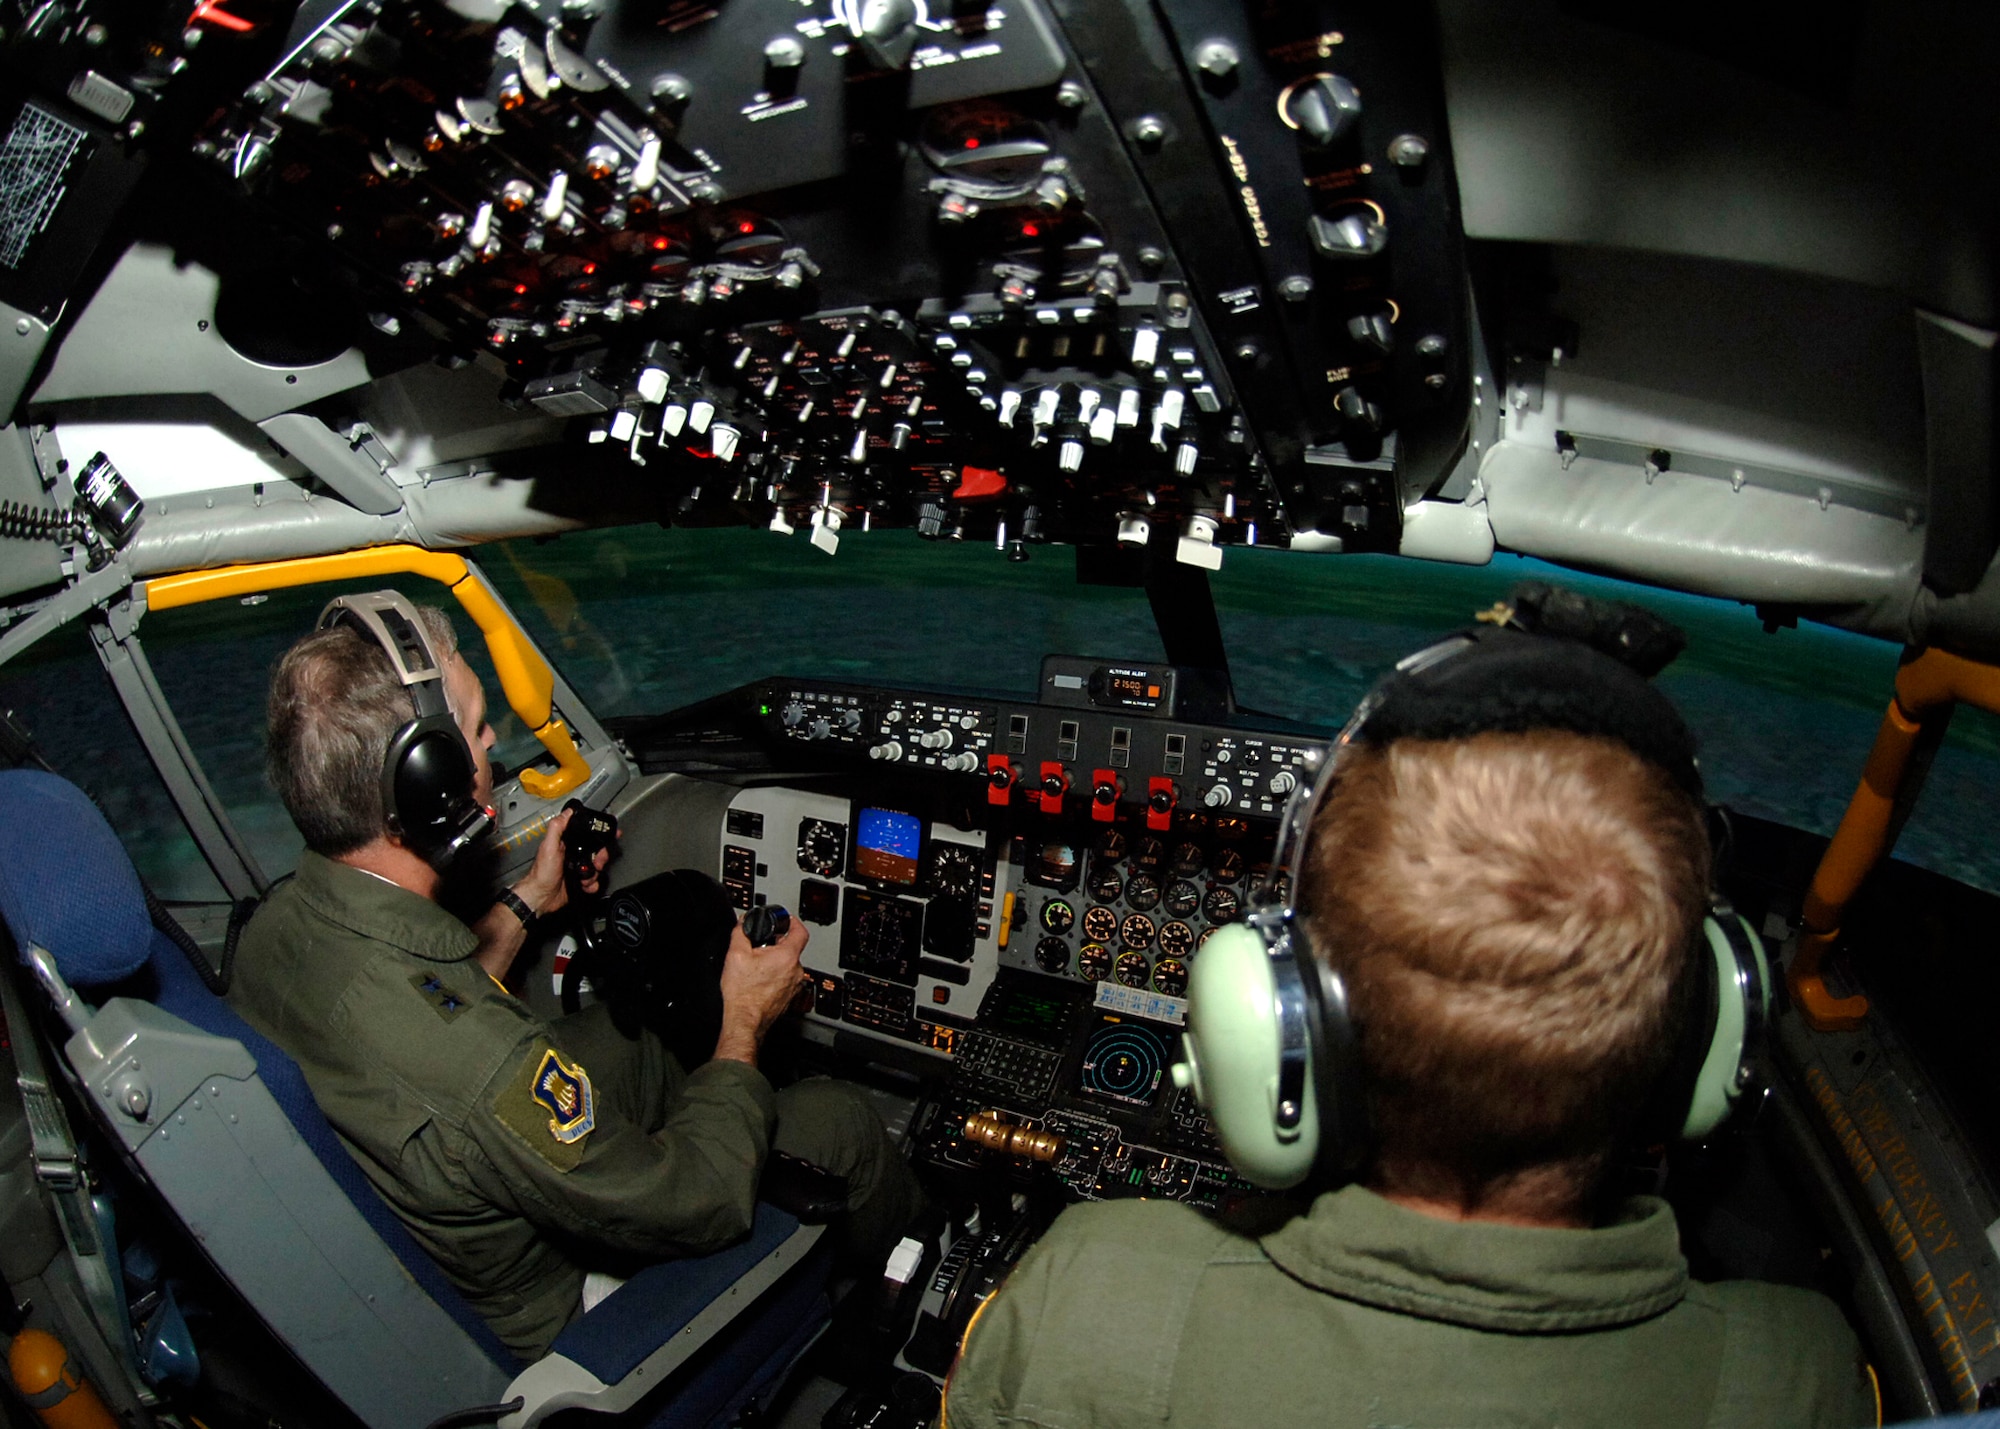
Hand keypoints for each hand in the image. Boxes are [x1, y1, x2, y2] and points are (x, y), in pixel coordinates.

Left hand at [514, 808, 611, 917]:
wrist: (541, 898)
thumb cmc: (541, 874)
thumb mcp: (548, 847)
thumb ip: (557, 828)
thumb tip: (567, 812)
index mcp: (566, 844)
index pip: (587, 835)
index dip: (600, 834)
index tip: (612, 834)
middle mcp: (572, 854)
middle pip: (597, 851)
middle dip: (600, 858)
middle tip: (597, 863)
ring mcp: (577, 868)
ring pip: (597, 867)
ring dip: (594, 874)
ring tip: (585, 878)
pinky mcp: (579, 881)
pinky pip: (594, 881)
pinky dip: (592, 884)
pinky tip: (585, 885)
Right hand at [714, 916, 809, 1065]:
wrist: (744, 1022)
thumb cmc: (742, 995)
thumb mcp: (735, 955)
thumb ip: (740, 932)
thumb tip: (743, 923)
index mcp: (787, 957)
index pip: (800, 931)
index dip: (792, 922)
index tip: (786, 920)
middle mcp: (796, 971)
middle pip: (791, 949)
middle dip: (776, 945)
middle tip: (759, 948)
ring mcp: (794, 986)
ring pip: (788, 966)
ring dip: (775, 963)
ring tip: (757, 968)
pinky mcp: (789, 998)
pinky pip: (785, 980)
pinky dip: (775, 978)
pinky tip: (759, 982)